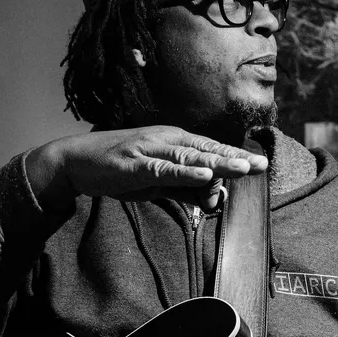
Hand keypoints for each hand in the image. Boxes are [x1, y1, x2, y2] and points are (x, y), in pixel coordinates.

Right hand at [26, 125, 267, 210]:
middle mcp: (165, 140)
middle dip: (233, 158)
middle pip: (205, 150)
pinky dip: (183, 172)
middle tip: (260, 165)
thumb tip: (212, 197)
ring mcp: (149, 150)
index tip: (258, 165)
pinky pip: (163, 169)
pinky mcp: (134, 164)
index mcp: (172, 141)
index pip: (208, 150)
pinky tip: (202, 175)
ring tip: (241, 168)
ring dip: (216, 162)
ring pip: (189, 157)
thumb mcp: (156, 181)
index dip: (233, 157)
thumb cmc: (118, 168)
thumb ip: (183, 188)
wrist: (77, 161)